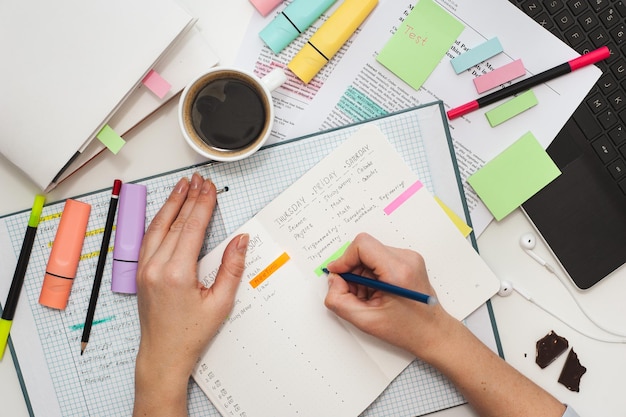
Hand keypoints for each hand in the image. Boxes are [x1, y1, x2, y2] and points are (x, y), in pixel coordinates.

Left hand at [133, 173, 247, 415]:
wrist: (163, 355)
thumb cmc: (190, 333)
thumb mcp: (220, 303)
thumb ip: (231, 268)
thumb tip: (240, 240)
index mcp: (176, 273)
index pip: (191, 228)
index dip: (202, 205)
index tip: (209, 188)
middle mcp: (155, 267)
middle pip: (174, 223)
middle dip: (188, 198)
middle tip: (198, 180)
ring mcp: (144, 269)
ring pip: (158, 227)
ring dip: (171, 204)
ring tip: (182, 186)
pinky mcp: (141, 272)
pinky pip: (150, 238)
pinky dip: (160, 220)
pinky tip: (167, 211)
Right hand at [324, 232, 454, 360]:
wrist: (433, 333)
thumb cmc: (407, 329)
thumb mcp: (365, 321)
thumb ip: (339, 300)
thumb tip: (333, 280)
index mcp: (398, 271)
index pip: (362, 245)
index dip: (344, 259)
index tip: (337, 275)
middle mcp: (406, 258)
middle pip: (365, 249)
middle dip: (352, 270)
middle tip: (354, 293)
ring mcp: (409, 258)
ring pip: (370, 253)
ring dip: (361, 273)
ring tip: (368, 296)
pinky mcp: (408, 260)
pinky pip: (379, 258)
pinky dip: (370, 274)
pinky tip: (376, 292)